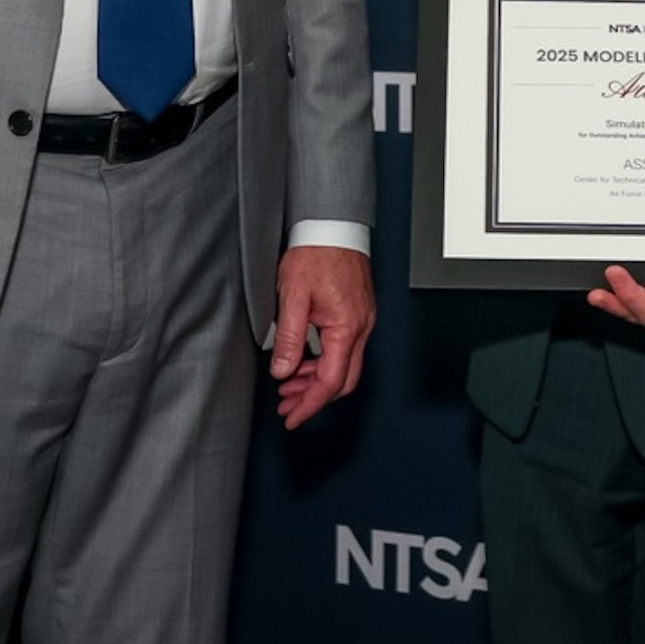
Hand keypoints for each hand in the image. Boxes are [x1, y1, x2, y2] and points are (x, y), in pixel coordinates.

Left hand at [271, 245, 375, 429]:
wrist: (332, 226)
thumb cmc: (316, 253)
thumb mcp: (292, 296)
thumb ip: (289, 338)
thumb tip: (282, 370)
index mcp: (346, 326)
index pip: (330, 382)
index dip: (310, 404)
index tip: (292, 417)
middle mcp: (361, 327)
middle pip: (343, 380)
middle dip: (314, 398)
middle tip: (287, 405)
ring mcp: (362, 320)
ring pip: (344, 365)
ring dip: (316, 380)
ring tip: (289, 384)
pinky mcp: (357, 312)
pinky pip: (345, 349)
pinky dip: (324, 362)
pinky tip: (304, 361)